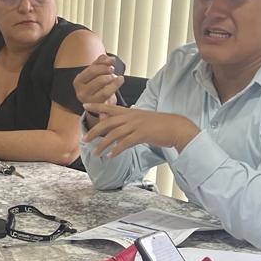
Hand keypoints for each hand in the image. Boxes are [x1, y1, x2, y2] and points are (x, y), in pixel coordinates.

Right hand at [74, 54, 123, 113]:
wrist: (98, 103)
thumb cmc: (97, 85)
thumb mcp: (96, 72)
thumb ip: (101, 62)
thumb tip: (111, 59)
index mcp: (78, 81)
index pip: (91, 69)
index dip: (103, 64)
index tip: (111, 62)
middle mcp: (80, 92)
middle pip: (97, 76)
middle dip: (107, 70)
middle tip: (113, 69)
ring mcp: (88, 100)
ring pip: (103, 84)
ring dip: (112, 77)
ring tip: (115, 76)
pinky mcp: (97, 105)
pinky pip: (107, 92)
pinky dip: (115, 85)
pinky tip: (120, 80)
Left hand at [81, 103, 198, 157]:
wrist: (176, 127)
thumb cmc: (159, 125)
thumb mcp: (141, 119)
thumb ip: (127, 121)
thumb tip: (115, 125)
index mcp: (131, 112)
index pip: (110, 107)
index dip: (97, 105)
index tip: (84, 105)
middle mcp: (131, 117)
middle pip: (107, 122)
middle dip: (94, 131)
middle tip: (84, 139)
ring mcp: (136, 125)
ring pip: (114, 134)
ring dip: (103, 144)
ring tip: (95, 152)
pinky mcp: (142, 135)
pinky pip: (125, 143)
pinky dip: (116, 150)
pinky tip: (110, 156)